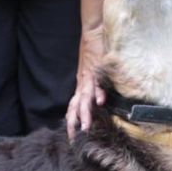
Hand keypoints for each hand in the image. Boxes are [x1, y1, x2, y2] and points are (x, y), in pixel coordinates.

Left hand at [66, 26, 106, 140]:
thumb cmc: (93, 52)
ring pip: (84, 99)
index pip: (73, 107)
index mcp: (81, 86)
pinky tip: (100, 102)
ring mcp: (89, 77)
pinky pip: (97, 83)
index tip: (71, 137)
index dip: (71, 122)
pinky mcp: (97, 69)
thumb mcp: (91, 72)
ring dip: (85, 114)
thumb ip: (93, 85)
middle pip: (75, 107)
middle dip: (74, 124)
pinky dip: (98, 93)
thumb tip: (97, 99)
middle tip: (74, 139)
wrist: (93, 32)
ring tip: (86, 127)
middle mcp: (82, 83)